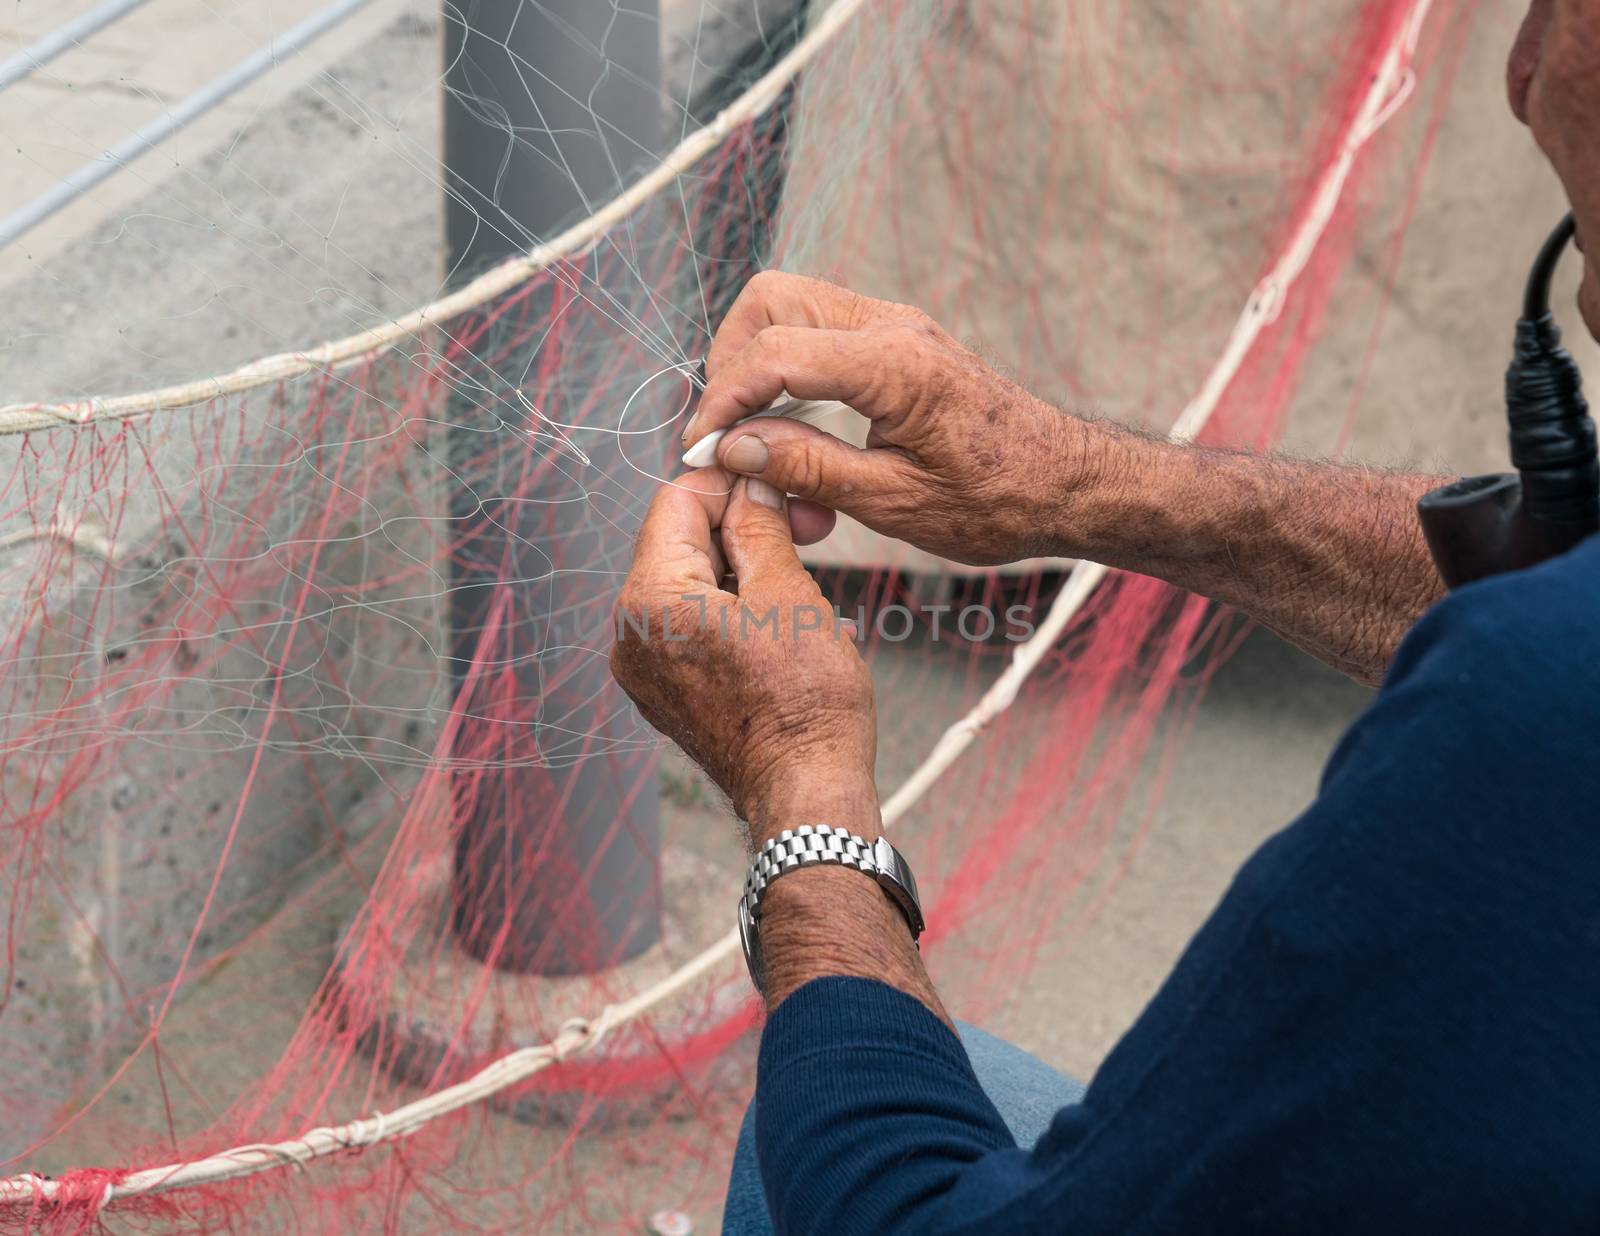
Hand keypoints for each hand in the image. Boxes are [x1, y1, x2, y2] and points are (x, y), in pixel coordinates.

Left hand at [610, 470, 878, 841]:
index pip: (676, 503)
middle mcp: (631, 634)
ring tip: (798, 580)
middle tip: (804, 528)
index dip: (731, 484)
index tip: (777, 483)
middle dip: (741, 528)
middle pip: (679, 543)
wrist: (806, 794)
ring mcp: (644, 668)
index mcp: (652, 600)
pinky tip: (777, 619)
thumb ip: (760, 529)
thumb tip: (751, 486)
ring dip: (741, 568)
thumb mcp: (789, 595)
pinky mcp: (664, 691)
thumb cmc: (804, 707)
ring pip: (689, 584)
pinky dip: (729, 609)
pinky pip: (689, 626)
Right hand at [682, 272, 1095, 565]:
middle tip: (729, 432)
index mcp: (895, 366)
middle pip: (770, 300)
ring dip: (755, 362)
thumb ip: (809, 468)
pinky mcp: (896, 340)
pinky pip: (818, 329)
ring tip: (756, 433)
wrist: (1066, 482)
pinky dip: (787, 368)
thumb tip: (735, 447)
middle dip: (730, 362)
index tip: (702, 448)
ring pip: (789, 305)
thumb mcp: (896, 503)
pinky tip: (793, 429)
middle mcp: (892, 327)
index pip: (774, 353)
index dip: (722, 400)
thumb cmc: (997, 500)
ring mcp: (895, 326)